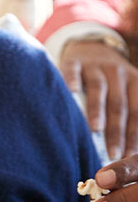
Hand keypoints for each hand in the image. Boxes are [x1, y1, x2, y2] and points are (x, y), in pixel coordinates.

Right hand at [59, 39, 137, 159]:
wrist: (90, 45)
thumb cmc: (107, 80)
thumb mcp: (125, 90)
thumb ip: (127, 113)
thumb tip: (129, 150)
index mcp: (134, 82)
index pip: (137, 112)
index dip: (134, 135)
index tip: (128, 156)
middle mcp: (117, 72)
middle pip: (119, 104)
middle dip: (117, 131)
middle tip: (113, 153)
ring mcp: (95, 65)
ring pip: (99, 89)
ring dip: (97, 110)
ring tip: (95, 130)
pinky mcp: (73, 61)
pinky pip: (72, 71)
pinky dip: (71, 81)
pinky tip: (70, 93)